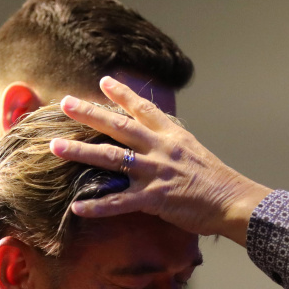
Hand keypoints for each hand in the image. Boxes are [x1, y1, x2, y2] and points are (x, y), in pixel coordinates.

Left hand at [52, 77, 271, 244]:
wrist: (233, 201)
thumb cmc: (216, 181)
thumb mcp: (194, 151)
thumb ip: (171, 144)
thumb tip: (154, 141)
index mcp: (171, 135)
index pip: (143, 109)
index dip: (122, 94)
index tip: (103, 81)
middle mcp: (160, 148)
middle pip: (118, 126)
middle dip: (89, 114)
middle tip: (65, 103)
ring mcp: (155, 172)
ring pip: (110, 159)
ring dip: (80, 152)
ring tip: (55, 147)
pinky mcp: (154, 198)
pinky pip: (118, 202)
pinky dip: (96, 206)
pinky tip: (77, 207)